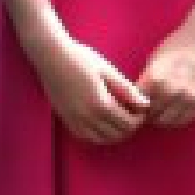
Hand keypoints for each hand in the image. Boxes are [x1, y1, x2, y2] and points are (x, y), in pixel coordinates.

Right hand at [29, 33, 149, 144]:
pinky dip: (97, 135)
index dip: (139, 119)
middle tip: (131, 114)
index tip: (140, 109)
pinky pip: (85, 137)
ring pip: (101, 140)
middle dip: (129, 127)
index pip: (128, 124)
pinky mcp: (64, 118)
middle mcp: (86, 116)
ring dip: (114, 134)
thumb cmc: (80, 58)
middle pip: (117, 135)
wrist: (49, 54)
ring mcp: (73, 119)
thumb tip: (145, 105)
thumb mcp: (107, 70)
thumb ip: (127, 90)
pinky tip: (101, 124)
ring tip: (117, 120)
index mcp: (100, 103)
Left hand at [137, 26, 194, 128]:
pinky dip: (173, 121)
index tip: (129, 104)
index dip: (131, 104)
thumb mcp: (153, 60)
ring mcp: (188, 97)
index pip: (137, 102)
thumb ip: (146, 80)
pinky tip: (168, 114)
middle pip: (150, 113)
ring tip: (154, 113)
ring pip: (166, 121)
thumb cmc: (174, 47)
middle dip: (143, 114)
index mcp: (155, 77)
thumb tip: (135, 98)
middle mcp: (172, 89)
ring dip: (157, 119)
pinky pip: (183, 121)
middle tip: (141, 112)